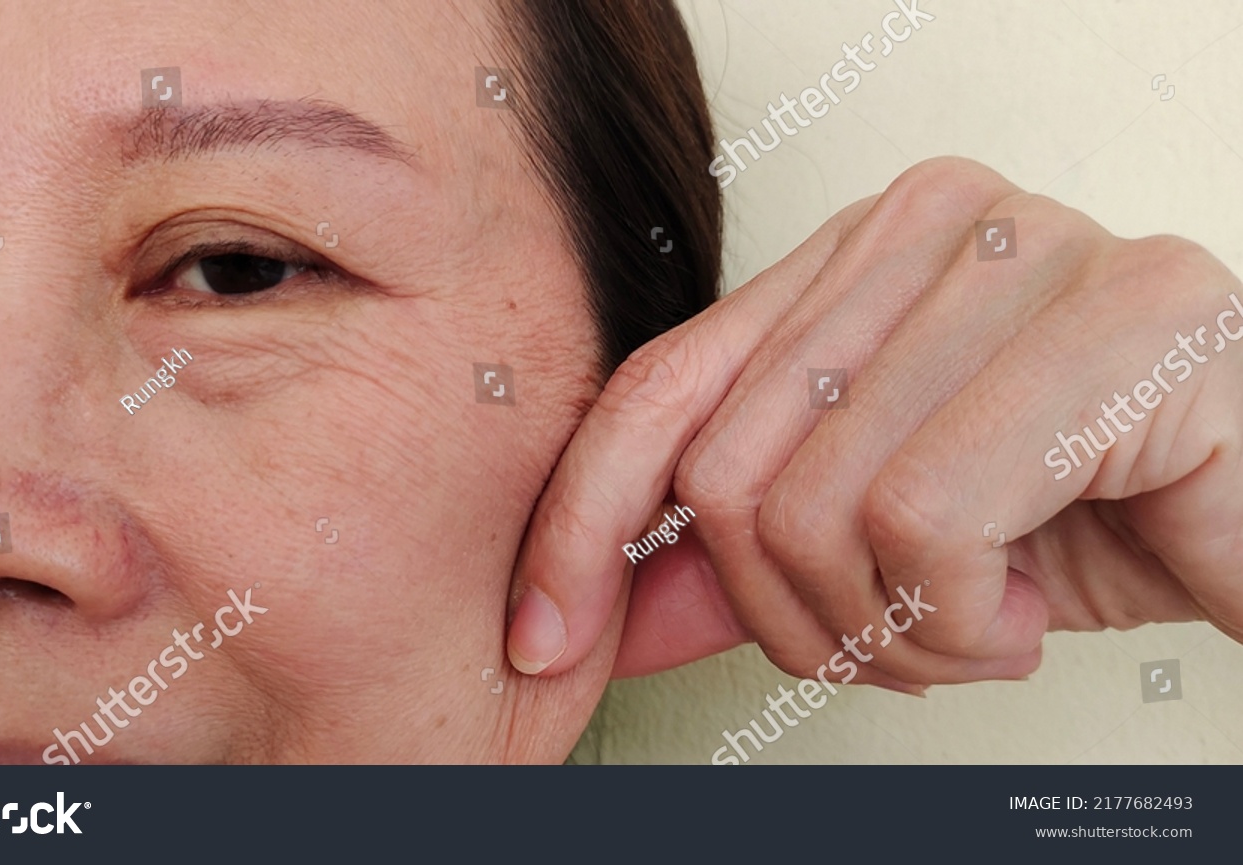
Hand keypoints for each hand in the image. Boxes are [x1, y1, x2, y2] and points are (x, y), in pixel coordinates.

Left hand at [505, 157, 1242, 690]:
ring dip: (891, 635)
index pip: (661, 388)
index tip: (545, 638)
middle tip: (897, 639)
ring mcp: (1025, 251)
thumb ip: (738, 561)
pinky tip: (1031, 606)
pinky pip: (928, 522)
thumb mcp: (877, 545)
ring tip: (978, 623)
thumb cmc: (1078, 520)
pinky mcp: (1121, 315)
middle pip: (726, 475)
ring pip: (815, 509)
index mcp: (853, 254)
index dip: (581, 524)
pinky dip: (964, 624)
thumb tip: (595, 614)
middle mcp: (927, 223)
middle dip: (794, 619)